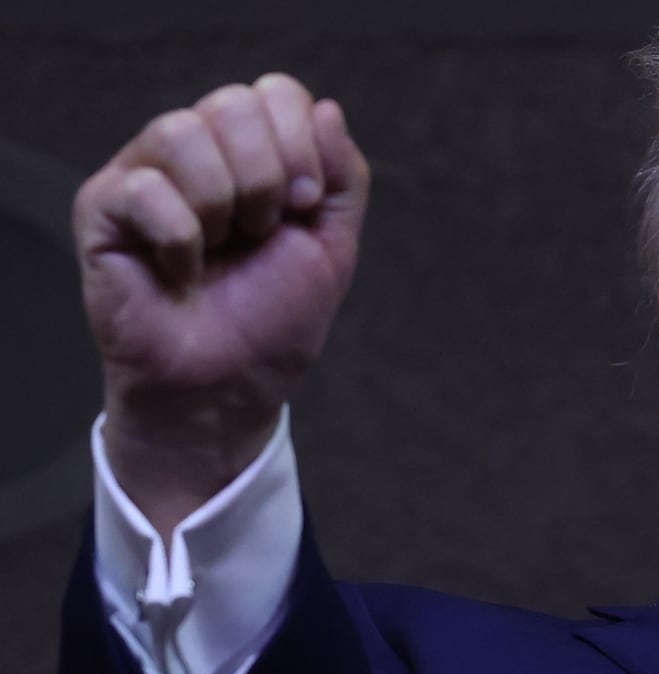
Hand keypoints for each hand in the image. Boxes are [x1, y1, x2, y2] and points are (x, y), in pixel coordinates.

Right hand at [74, 74, 368, 537]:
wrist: (230, 385)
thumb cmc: (273, 317)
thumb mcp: (332, 244)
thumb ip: (344, 176)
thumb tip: (325, 107)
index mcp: (250, 152)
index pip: (275, 92)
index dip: (301, 145)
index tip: (305, 206)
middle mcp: (196, 152)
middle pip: (233, 103)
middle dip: (267, 177)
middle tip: (262, 233)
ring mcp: (145, 175)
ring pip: (183, 131)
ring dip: (222, 203)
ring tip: (221, 248)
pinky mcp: (102, 209)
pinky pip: (146, 189)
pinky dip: (181, 241)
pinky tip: (181, 272)